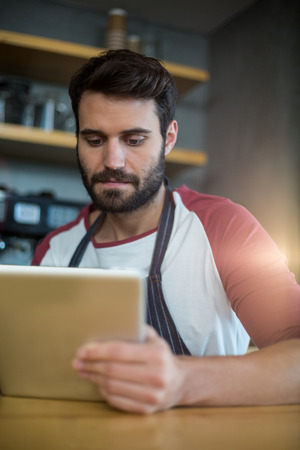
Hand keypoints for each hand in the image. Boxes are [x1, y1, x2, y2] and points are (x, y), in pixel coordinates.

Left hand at [72, 325, 186, 413]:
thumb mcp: (155, 339)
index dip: (97, 351)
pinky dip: (103, 391)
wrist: (180, 383)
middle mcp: (157, 376)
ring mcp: (152, 396)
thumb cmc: (161, 357)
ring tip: (83, 371)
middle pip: (113, 370)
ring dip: (93, 378)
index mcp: (157, 355)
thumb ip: (137, 330)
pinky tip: (97, 382)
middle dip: (91, 364)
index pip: (119, 351)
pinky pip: (116, 400)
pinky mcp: (146, 410)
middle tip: (77, 361)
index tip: (81, 350)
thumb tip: (110, 323)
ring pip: (112, 386)